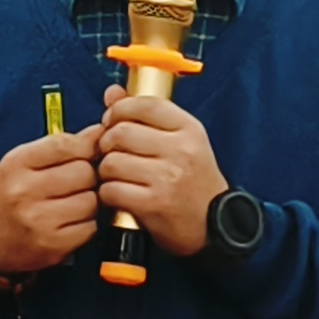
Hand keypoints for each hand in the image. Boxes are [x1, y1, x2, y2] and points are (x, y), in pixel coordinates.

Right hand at [0, 128, 99, 278]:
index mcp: (16, 164)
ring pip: (91, 200)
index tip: (91, 150)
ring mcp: (38, 221)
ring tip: (73, 202)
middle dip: (89, 175)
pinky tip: (71, 222)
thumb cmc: (11, 195)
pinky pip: (91, 227)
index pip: (66, 145)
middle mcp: (24, 192)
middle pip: (85, 172)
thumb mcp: (24, 163)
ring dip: (90, 201)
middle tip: (79, 181)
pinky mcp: (52, 246)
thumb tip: (100, 132)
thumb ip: (60, 145)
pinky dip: (87, 224)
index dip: (88, 146)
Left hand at [94, 93, 227, 258]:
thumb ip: (146, 115)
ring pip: (112, 161)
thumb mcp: (181, 142)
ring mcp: (167, 177)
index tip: (112, 121)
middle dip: (107, 142)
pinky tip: (118, 194)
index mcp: (189, 129)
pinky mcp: (154, 203)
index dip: (119, 110)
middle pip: (121, 132)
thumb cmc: (193, 181)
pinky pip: (111, 189)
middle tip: (110, 152)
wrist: (213, 224)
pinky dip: (108, 193)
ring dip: (105, 170)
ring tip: (116, 175)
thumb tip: (112, 93)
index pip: (143, 104)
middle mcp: (181, 150)